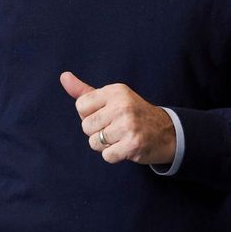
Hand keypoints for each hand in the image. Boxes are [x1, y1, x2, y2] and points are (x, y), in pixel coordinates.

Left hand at [61, 71, 176, 164]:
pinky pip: (107, 155)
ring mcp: (128, 124)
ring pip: (94, 142)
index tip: (107, 115)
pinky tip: (126, 147)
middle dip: (97, 132)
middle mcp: (122, 105)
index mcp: (115, 91)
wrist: (166, 132)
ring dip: (106, 145)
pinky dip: (114, 155)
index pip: (81, 106)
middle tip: (116, 128)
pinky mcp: (133, 144)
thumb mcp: (111, 98)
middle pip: (86, 126)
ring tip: (121, 138)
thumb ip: (85, 91)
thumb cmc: (133, 115)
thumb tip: (64, 76)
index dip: (90, 115)